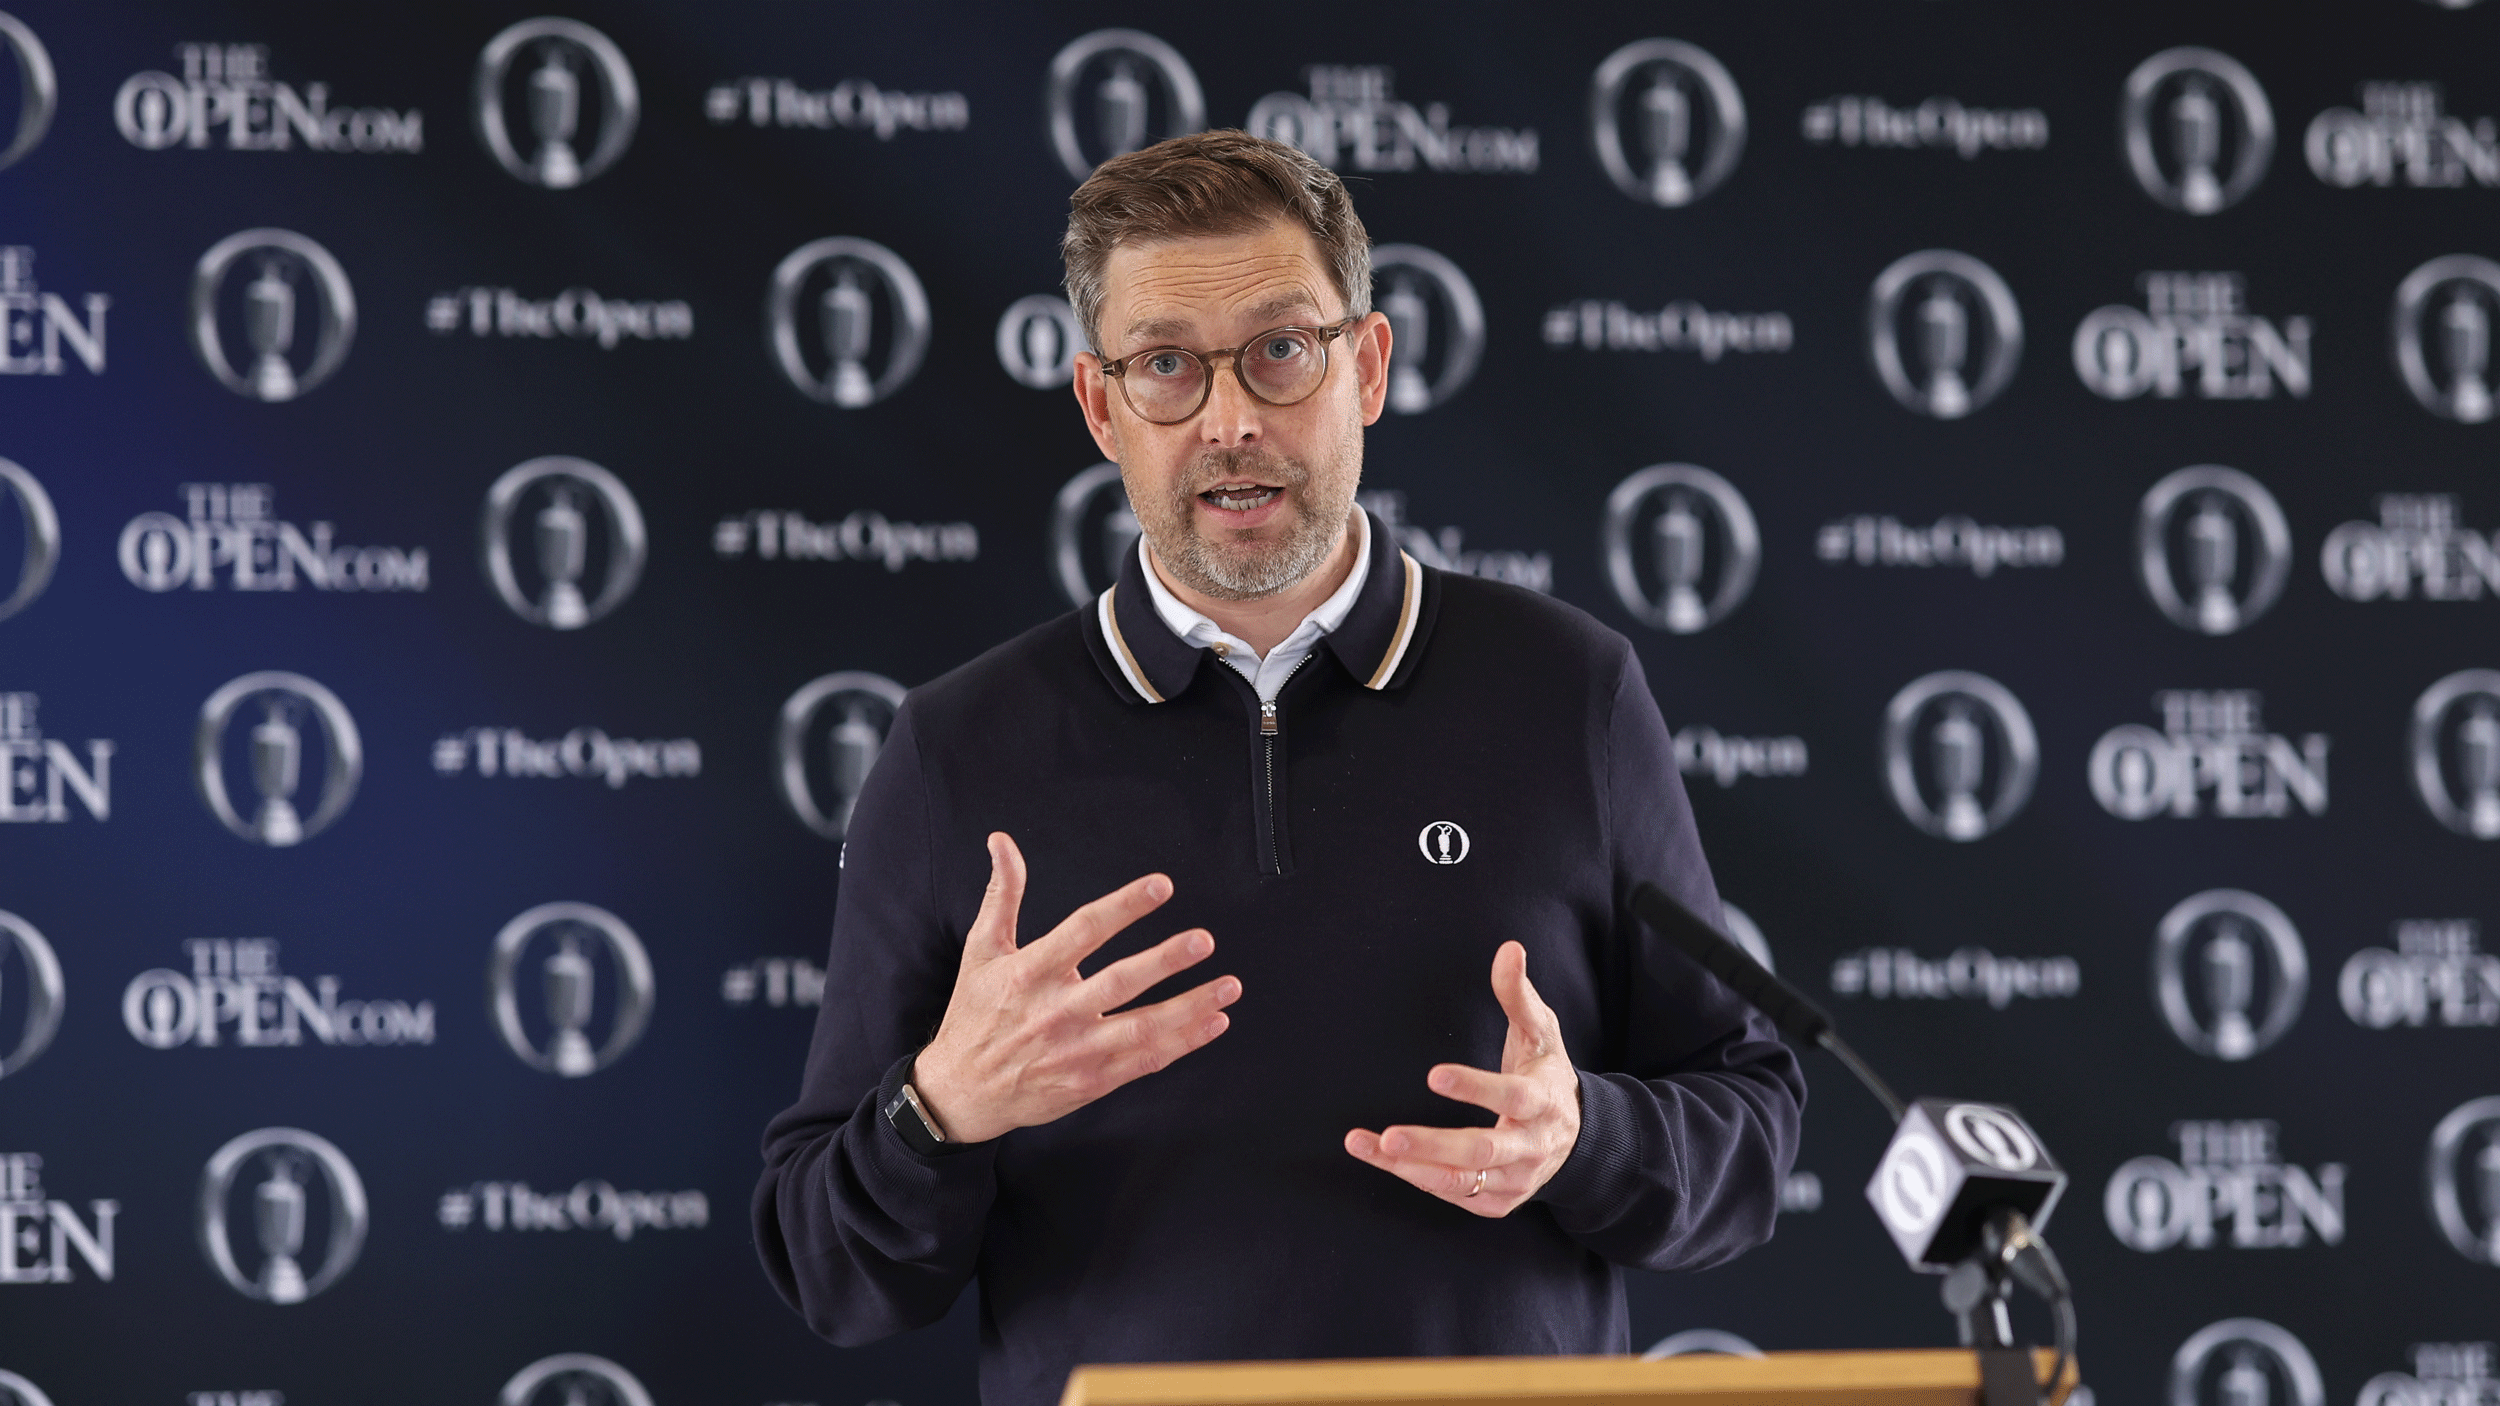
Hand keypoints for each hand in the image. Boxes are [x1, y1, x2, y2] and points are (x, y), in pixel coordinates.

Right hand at [911, 833, 1240, 1144]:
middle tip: (1203, 940)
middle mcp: (1056, 1012)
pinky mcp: (1091, 1081)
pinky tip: (1213, 1022)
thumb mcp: (980, 951)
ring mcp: (1077, 1050)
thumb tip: (1002, 842)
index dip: (1124, 906)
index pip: (1084, 930)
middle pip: (1120, 981)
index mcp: (1030, 973)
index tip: (1161, 886)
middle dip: (1165, 960)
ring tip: (1228, 986)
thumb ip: (1002, 895)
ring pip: (1142, 1026)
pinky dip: (1183, 1042)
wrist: (962, 1092)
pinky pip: (1145, 1060)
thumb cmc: (974, 1015)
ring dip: (1190, 1006)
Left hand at [1344, 940, 1580, 1216]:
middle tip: (1389, 1136)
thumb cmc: (1546, 1073)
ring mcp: (1516, 1181)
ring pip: (1461, 1183)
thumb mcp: (1541, 1032)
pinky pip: (1454, 1196)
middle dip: (1433, 1145)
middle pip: (1482, 1152)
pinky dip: (1417, 1180)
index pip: (1513, 1096)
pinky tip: (1383, 1159)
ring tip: (1369, 1146)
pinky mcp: (1498, 1202)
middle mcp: (1532, 1147)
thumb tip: (1509, 948)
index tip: (1434, 1075)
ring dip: (1412, 1168)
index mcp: (1543, 1101)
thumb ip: (1519, 994)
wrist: (1579, 1137)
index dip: (1475, 1088)